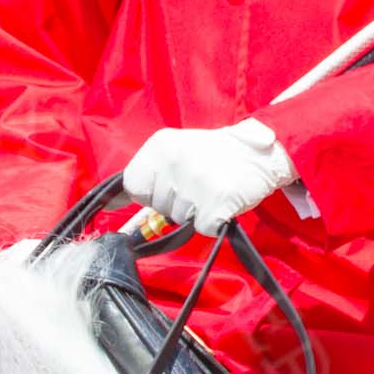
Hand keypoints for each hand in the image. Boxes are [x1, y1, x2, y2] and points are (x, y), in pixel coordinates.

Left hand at [124, 119, 297, 235]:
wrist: (264, 152)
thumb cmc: (217, 157)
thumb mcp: (175, 154)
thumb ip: (145, 178)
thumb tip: (108, 205)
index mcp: (159, 146)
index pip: (132, 186)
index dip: (150, 193)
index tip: (170, 184)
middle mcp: (174, 161)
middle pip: (157, 207)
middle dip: (175, 204)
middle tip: (200, 183)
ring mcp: (195, 181)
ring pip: (179, 220)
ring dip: (196, 212)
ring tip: (213, 188)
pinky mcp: (215, 202)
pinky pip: (202, 228)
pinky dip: (214, 221)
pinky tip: (224, 200)